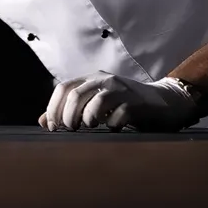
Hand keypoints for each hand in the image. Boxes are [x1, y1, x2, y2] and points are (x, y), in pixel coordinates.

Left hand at [39, 72, 198, 131]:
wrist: (165, 102)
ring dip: (87, 118)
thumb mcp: (95, 103)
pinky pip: (119, 115)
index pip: (63, 88)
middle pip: (76, 94)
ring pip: (96, 101)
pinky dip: (111, 125)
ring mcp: (122, 90)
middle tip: (70, 130)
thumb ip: (70, 110)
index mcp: (92, 78)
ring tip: (88, 127)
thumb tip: (42, 121)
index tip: (52, 126)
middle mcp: (105, 80)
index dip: (53, 107)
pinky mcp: (138, 104)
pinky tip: (112, 128)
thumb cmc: (124, 105)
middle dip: (67, 115)